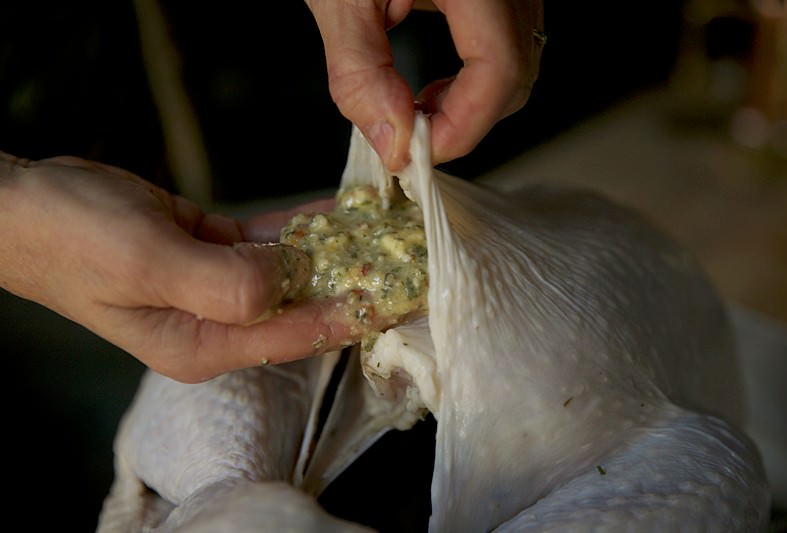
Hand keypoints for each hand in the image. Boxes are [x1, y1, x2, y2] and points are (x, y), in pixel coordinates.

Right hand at [0, 153, 380, 381]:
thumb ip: (225, 283)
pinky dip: (301, 227)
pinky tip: (339, 211)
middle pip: (299, 306)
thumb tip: (290, 283)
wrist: (24, 205)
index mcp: (202, 345)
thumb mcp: (149, 265)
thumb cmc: (73, 241)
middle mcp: (215, 323)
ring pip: (289, 271)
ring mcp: (215, 287)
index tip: (398, 298)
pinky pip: (269, 242)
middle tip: (404, 256)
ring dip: (332, 249)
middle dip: (350, 282)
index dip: (349, 316)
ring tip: (384, 228)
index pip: (294, 335)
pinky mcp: (212, 251)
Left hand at [305, 0, 544, 171]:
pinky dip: (474, 78)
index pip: (500, 69)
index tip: (415, 154)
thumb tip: (392, 141)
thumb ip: (361, 72)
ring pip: (519, 63)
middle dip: (465, 121)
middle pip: (518, 74)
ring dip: (471, 104)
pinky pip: (508, 44)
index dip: (463, 126)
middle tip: (410, 138)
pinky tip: (434, 85)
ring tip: (417, 111)